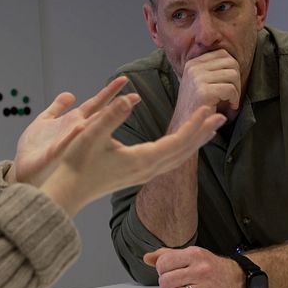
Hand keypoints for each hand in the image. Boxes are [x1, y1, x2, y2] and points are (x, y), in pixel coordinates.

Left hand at [7, 77, 130, 186]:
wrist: (24, 169)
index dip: (110, 92)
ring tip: (120, 107)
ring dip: (103, 120)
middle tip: (135, 97)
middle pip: (100, 115)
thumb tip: (69, 94)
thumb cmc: (35, 149)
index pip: (97, 103)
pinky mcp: (56, 153)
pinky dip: (73, 136)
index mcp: (74, 121)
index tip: (124, 80)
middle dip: (117, 106)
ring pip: (89, 130)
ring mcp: (69, 143)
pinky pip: (66, 143)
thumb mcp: (45, 120)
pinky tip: (80, 128)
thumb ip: (58, 107)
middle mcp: (77, 132)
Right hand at [39, 98, 224, 216]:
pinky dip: (181, 149)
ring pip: (178, 158)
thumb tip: (130, 96)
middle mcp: (147, 170)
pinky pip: (168, 161)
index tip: (208, 109)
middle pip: (184, 151)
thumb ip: (111, 115)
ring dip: (194, 141)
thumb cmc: (76, 163)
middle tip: (220, 115)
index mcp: (141, 160)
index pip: (177, 142)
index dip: (194, 125)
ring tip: (208, 128)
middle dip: (202, 132)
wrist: (67, 191)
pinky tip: (182, 143)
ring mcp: (143, 175)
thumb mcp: (91, 134)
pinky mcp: (138, 175)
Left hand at [144, 246, 245, 287]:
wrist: (238, 278)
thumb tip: (147, 258)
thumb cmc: (210, 266)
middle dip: (166, 284)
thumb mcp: (190, 254)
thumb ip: (167, 255)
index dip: (161, 269)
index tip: (168, 270)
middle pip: (166, 282)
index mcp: (194, 255)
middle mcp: (201, 270)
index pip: (163, 263)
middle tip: (174, 283)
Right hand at [170, 50, 240, 130]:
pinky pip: (230, 89)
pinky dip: (235, 99)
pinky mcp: (203, 92)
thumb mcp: (199, 82)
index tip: (229, 83)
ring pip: (233, 74)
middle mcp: (193, 68)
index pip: (222, 54)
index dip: (232, 68)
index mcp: (192, 63)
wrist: (185, 127)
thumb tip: (231, 58)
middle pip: (230, 62)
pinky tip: (230, 106)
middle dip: (237, 79)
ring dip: (237, 89)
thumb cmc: (196, 107)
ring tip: (230, 100)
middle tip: (232, 93)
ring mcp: (197, 79)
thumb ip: (211, 69)